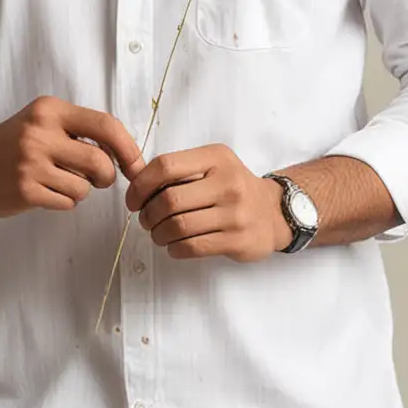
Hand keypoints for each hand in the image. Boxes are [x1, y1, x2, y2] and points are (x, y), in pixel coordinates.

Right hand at [0, 96, 146, 218]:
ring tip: (57, 181)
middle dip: (106, 177)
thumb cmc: (12, 145)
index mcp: (50, 110)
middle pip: (101, 163)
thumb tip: (126, 154)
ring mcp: (31, 162)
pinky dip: (63, 200)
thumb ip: (80, 131)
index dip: (128, 148)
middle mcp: (40, 133)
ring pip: (85, 188)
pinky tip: (43, 191)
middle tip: (96, 179)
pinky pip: (67, 202)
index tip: (137, 167)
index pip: (105, 125)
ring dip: (80, 190)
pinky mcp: (25, 190)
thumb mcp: (42, 122)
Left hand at [123, 144, 287, 262]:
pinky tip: (174, 246)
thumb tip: (135, 182)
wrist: (274, 212)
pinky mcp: (237, 240)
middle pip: (169, 200)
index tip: (133, 200)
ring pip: (178, 227)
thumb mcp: (212, 165)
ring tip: (159, 234)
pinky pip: (192, 247)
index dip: (141, 185)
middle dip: (148, 214)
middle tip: (146, 220)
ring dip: (158, 234)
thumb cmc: (233, 187)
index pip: (165, 166)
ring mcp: (235, 213)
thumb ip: (178, 171)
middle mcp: (228, 183)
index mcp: (216, 158)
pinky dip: (174, 249)